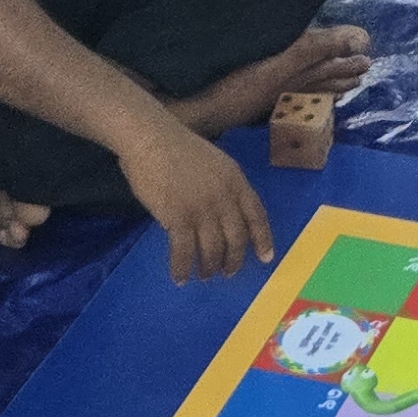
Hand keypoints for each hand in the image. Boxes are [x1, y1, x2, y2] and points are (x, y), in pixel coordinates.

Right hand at [125, 115, 273, 283]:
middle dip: (233, 260)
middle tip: (227, 272)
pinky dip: (182, 268)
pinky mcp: (179, 219)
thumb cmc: (178, 148)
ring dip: (209, 267)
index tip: (265, 258)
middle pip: (237, 239)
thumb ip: (224, 187)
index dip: (263, 239)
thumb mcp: (215, 163)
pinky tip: (179, 277)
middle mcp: (224, 197)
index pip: (257, 215)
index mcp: (236, 181)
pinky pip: (184, 253)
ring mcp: (202, 209)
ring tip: (203, 275)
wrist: (151, 139)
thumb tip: (224, 215)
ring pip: (212, 250)